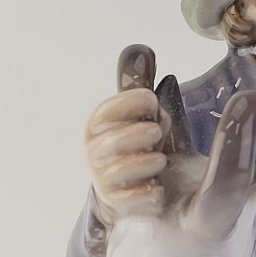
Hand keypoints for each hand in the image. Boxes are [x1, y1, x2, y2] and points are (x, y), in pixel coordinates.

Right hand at [83, 53, 170, 216]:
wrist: (135, 194)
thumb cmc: (139, 146)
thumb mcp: (140, 115)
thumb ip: (138, 86)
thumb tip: (141, 50)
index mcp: (98, 126)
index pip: (106, 111)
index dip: (129, 104)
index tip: (152, 102)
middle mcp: (94, 152)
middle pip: (113, 140)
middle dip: (139, 134)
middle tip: (157, 134)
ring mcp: (103, 179)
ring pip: (121, 169)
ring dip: (146, 162)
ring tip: (161, 161)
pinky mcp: (115, 205)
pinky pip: (128, 199)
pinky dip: (145, 192)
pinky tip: (157, 188)